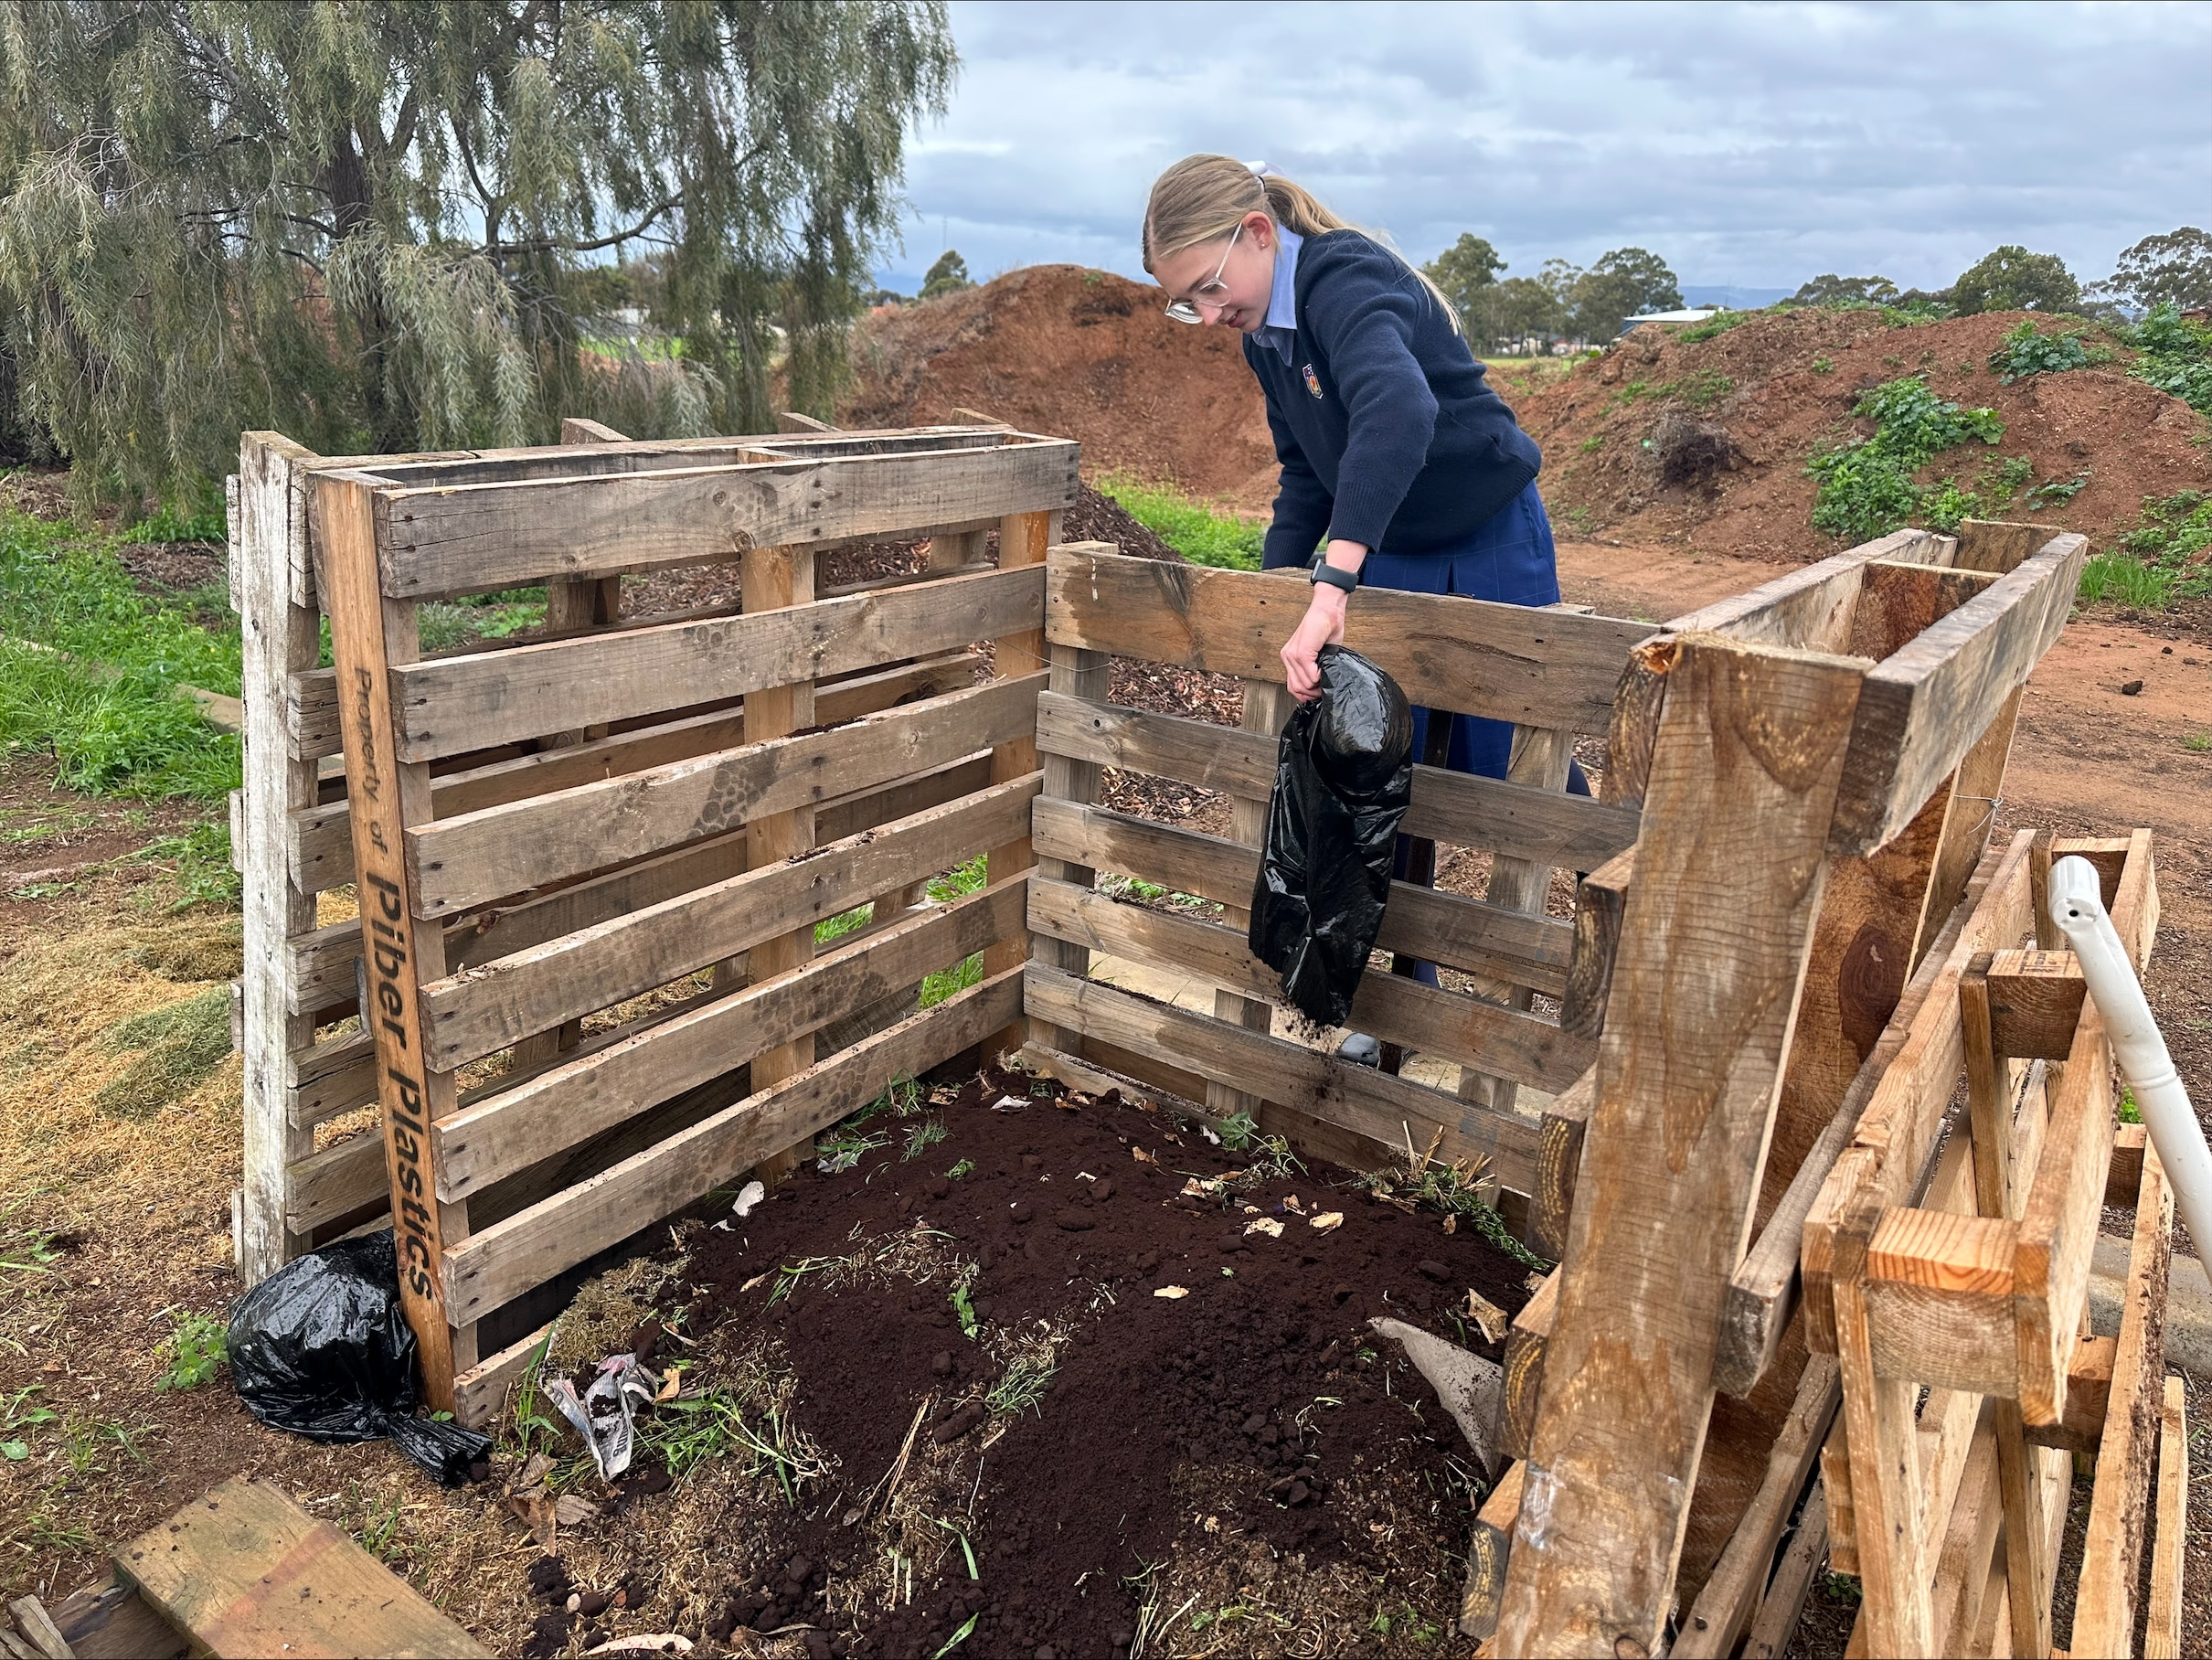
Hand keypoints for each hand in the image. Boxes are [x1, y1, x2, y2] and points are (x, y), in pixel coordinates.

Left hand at [1281, 586, 1347, 701]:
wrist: (1328, 609)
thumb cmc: (1326, 628)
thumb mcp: (1318, 653)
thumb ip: (1314, 668)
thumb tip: (1318, 686)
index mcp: (1289, 657)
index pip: (1292, 686)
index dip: (1307, 694)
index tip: (1319, 691)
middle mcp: (1287, 656)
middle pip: (1296, 689)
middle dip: (1313, 693)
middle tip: (1324, 687)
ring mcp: (1292, 655)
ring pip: (1304, 685)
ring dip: (1318, 686)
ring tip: (1326, 678)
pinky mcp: (1302, 652)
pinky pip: (1311, 676)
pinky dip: (1320, 677)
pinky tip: (1325, 669)